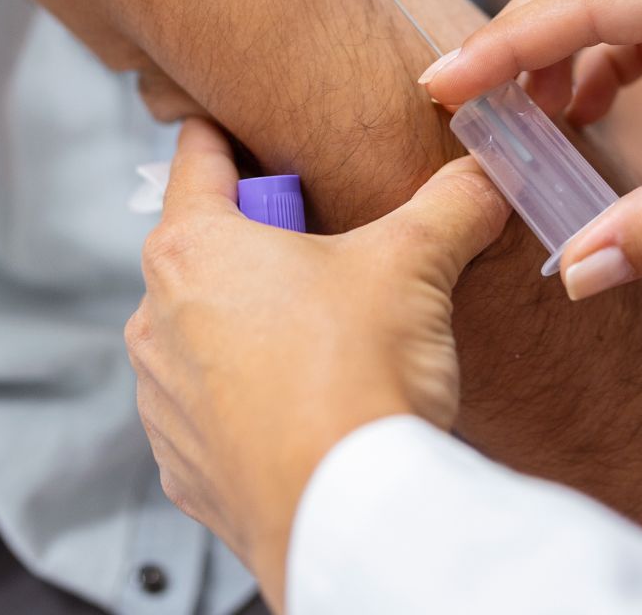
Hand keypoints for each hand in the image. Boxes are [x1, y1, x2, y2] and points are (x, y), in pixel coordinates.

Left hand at [126, 118, 509, 609]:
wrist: (347, 513)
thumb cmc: (359, 376)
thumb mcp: (415, 263)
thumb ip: (452, 201)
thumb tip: (486, 174)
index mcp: (192, 248)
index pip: (199, 156)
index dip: (234, 132)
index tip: (258, 128)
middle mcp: (155, 318)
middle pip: (206, 246)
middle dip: (264, 241)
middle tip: (333, 250)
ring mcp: (161, 399)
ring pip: (204, 331)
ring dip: (252, 324)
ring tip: (327, 339)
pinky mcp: (183, 465)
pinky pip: (212, 408)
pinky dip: (251, 399)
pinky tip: (309, 405)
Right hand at [422, 0, 641, 299]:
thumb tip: (576, 270)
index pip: (590, 0)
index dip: (507, 45)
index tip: (442, 85)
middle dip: (518, 42)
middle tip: (458, 103)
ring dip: (557, 52)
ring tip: (520, 119)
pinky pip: (641, 21)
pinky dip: (600, 61)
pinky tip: (585, 108)